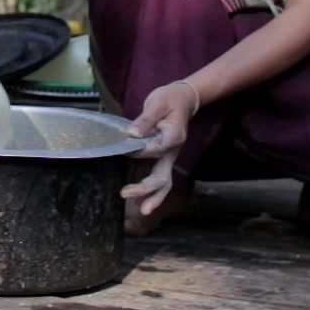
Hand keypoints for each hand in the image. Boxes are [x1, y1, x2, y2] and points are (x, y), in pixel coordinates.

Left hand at [120, 80, 198, 215]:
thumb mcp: (157, 103)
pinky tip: (139, 201)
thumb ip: (145, 119)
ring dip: (153, 197)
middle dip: (146, 188)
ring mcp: (169, 156)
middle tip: (126, 193)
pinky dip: (152, 192)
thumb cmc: (169, 99)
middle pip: (163, 175)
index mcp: (173, 136)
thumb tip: (131, 134)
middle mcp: (173, 150)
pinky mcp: (164, 158)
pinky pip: (160, 178)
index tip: (128, 149)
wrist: (183, 100)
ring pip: (165, 182)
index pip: (158, 148)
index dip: (142, 151)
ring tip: (141, 210)